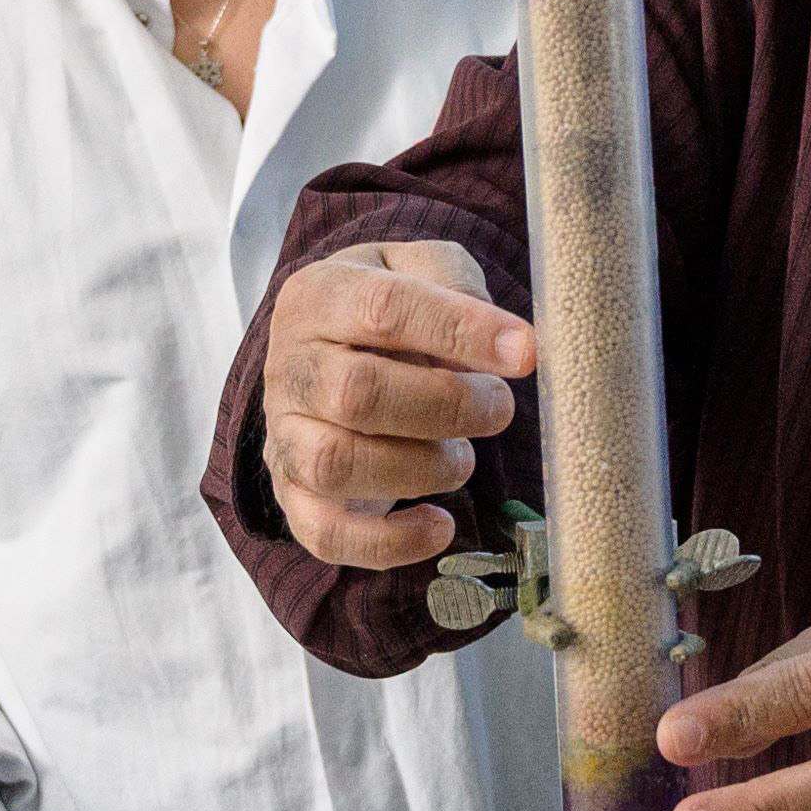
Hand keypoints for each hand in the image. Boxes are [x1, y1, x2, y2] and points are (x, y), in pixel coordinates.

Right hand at [259, 238, 535, 570]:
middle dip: (446, 407)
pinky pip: (327, 534)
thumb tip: (508, 344)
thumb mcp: (418, 267)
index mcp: (319, 297)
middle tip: (498, 407)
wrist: (327, 353)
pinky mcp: (294, 497)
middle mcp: (292, 367)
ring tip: (461, 458)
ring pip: (335, 464)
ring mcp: (285, 436)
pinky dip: (390, 543)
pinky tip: (438, 525)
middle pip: (355, 394)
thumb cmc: (388, 312)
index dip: (461, 331)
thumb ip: (457, 284)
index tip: (524, 352)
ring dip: (420, 469)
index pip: (384, 309)